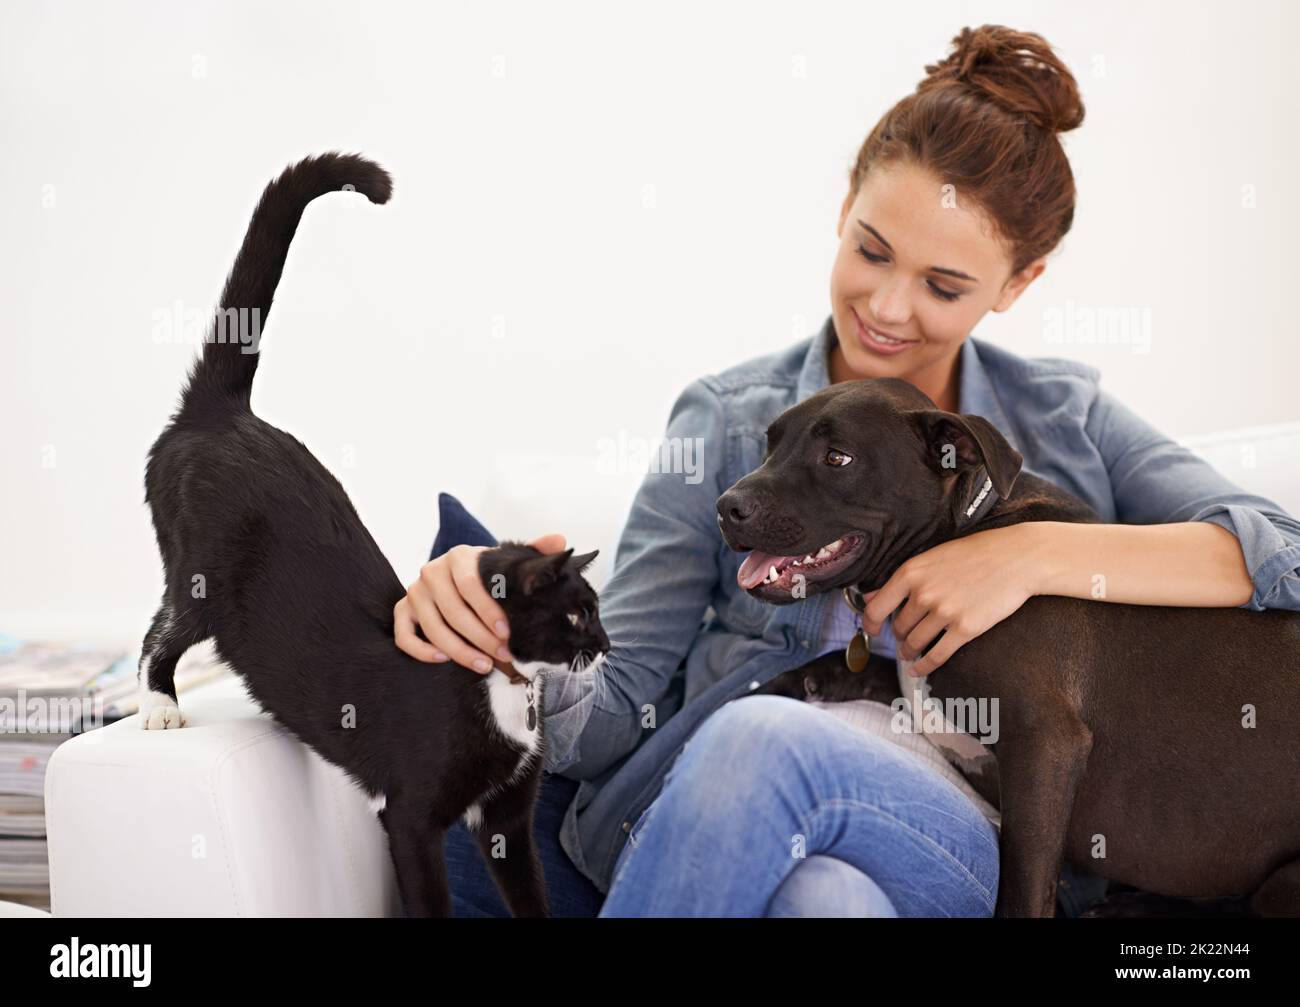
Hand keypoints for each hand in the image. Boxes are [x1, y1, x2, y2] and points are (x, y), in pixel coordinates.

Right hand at [394, 532, 567, 672]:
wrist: (459, 577)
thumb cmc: (488, 575)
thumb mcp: (509, 562)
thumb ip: (535, 551)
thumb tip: (561, 540)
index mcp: (459, 557)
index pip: (470, 584)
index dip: (488, 611)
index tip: (507, 633)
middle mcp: (432, 571)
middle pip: (452, 610)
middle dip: (480, 637)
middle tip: (503, 656)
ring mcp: (415, 592)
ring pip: (431, 627)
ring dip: (458, 650)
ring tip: (484, 665)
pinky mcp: (403, 611)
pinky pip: (403, 635)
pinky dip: (421, 650)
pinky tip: (443, 659)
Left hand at [861, 524, 1042, 676]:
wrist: (1016, 558)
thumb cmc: (974, 554)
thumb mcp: (931, 558)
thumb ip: (900, 581)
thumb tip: (870, 598)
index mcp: (910, 573)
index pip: (875, 609)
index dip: (869, 625)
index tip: (872, 632)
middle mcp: (923, 594)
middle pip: (898, 628)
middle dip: (899, 636)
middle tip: (904, 637)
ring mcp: (944, 612)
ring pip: (914, 644)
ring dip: (909, 652)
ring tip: (910, 652)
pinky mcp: (965, 628)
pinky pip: (936, 656)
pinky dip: (923, 667)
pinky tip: (918, 670)